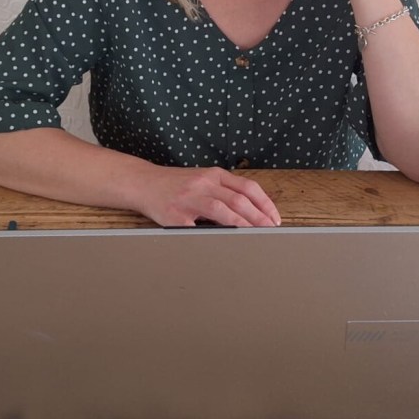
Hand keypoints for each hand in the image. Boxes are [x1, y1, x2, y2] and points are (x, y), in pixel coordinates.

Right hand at [135, 165, 281, 227]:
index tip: (274, 218)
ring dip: (242, 225)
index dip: (265, 203)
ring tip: (255, 237)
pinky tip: (224, 243)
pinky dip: (212, 235)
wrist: (144, 183)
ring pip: (222, 210)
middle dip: (259, 218)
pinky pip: (197, 227)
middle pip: (239, 199)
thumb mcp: (203, 179)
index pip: (247, 187)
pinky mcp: (175, 215)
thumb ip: (224, 190)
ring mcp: (189, 198)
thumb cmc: (176, 184)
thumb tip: (253, 211)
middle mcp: (203, 183)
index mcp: (213, 175)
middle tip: (270, 231)